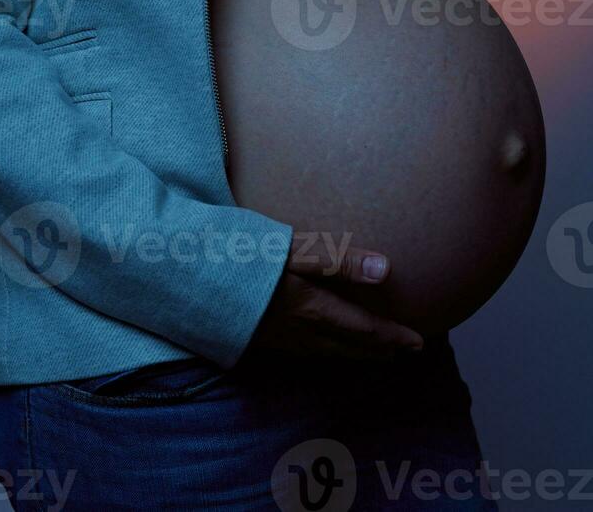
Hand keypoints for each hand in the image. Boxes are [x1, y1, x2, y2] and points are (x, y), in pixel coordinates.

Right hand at [247, 233, 423, 361]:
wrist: (185, 280)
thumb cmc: (242, 257)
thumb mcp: (293, 249)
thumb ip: (339, 259)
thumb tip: (386, 270)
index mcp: (312, 309)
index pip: (363, 329)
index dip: (392, 337)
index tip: (418, 342)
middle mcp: (298, 332)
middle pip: (348, 347)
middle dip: (379, 350)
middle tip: (405, 353)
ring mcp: (276, 340)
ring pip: (326, 353)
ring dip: (354, 354)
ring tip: (373, 353)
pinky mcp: (257, 340)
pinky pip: (304, 353)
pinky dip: (327, 352)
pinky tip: (322, 346)